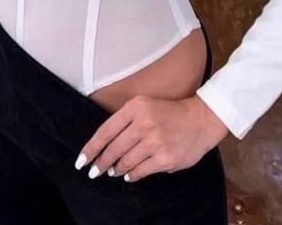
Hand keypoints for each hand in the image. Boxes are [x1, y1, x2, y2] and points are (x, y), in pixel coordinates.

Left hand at [74, 94, 228, 182]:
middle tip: (94, 171)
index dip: (91, 148)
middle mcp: (143, 123)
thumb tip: (106, 144)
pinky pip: (140, 171)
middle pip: (113, 149)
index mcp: (135, 107)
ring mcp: (154, 142)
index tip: (81, 161)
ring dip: (116, 169)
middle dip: (101, 163)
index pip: (105, 131)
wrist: (200, 119)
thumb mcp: (145, 105)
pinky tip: (129, 176)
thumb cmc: (170, 112)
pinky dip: (131, 175)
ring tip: (113, 172)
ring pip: (125, 162)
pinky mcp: (164, 158)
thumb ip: (126, 121)